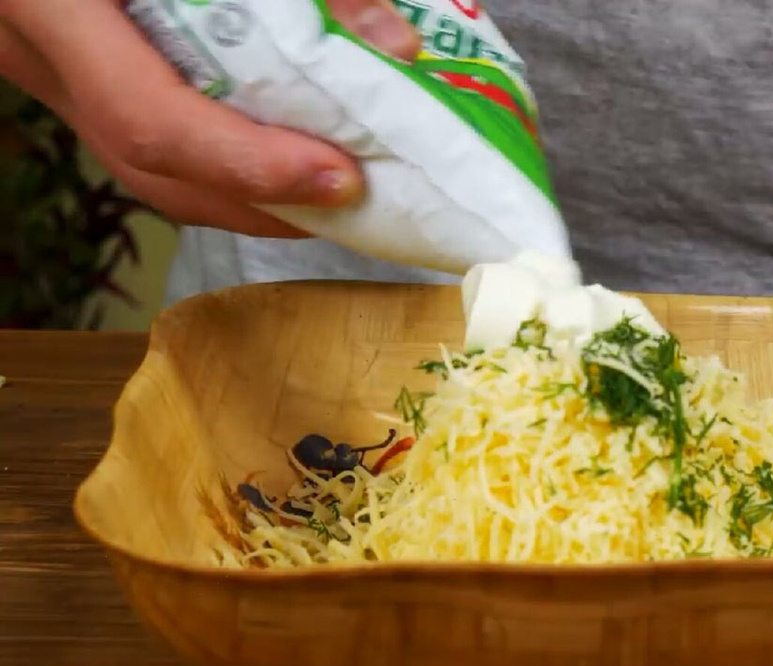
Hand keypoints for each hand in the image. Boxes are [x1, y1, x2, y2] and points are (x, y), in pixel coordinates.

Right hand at [0, 0, 420, 237]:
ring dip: (249, 194)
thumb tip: (397, 43)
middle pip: (157, 167)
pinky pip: (146, 138)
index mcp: (52, 2)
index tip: (338, 175)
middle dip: (267, 199)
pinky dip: (224, 162)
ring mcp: (46, 66)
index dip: (249, 163)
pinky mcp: (72, 69)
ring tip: (337, 191)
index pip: (150, 117)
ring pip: (148, 168)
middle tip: (360, 197)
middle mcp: (37, 48)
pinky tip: (288, 156)